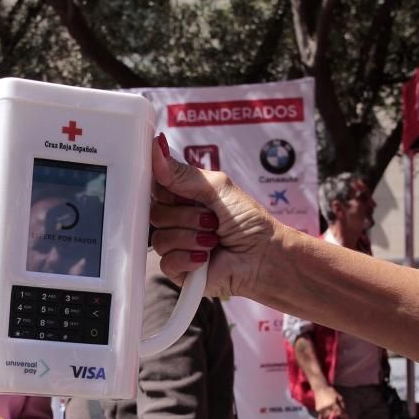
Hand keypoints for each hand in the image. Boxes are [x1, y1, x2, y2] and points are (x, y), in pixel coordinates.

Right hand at [149, 133, 277, 298]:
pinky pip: (165, 262)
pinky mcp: (177, 270)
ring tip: (214, 239)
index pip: (155, 187)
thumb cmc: (249, 221)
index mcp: (184, 196)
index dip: (163, 188)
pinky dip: (188, 258)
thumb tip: (156, 148)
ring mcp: (176, 245)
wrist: (264, 256)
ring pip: (160, 238)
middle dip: (186, 217)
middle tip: (212, 220)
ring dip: (191, 238)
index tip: (179, 192)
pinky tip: (206, 258)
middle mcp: (177, 219)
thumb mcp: (217, 187)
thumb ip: (183, 173)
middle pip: (155, 213)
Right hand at [314, 386, 345, 418]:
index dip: (343, 417)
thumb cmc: (330, 391)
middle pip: (333, 417)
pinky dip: (325, 418)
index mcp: (333, 404)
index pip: (339, 412)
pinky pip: (322, 416)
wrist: (320, 388)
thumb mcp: (339, 396)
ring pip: (326, 418)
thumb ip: (342, 404)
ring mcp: (322, 409)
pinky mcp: (317, 409)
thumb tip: (344, 412)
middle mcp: (327, 407)